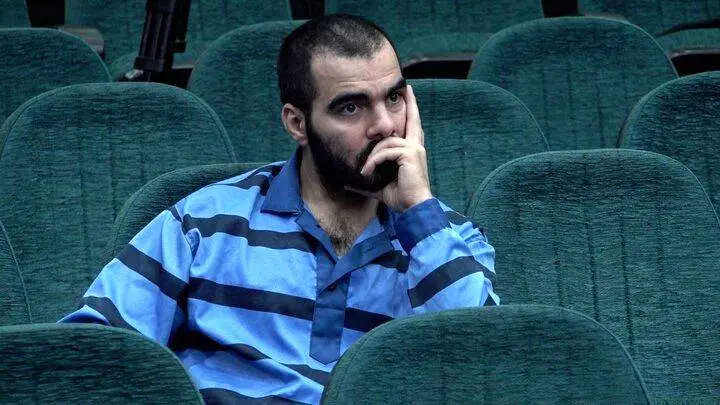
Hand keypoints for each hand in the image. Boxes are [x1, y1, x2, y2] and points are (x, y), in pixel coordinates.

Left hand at [346, 84, 432, 211]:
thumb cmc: (400, 197)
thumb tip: (348, 182)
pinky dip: (374, 162)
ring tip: (365, 172)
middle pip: (412, 120)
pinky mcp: (410, 154)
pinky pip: (386, 151)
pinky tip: (368, 173)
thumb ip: (366, 181)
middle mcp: (416, 146)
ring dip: (372, 157)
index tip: (409, 94)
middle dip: (410, 104)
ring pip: (386, 142)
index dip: (411, 110)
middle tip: (407, 89)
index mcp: (412, 150)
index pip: (412, 126)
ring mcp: (415, 149)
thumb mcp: (378, 185)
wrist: (413, 208)